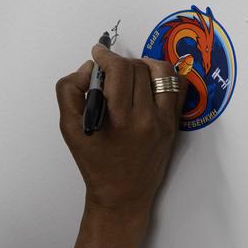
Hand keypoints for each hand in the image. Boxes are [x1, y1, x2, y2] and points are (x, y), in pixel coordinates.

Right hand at [55, 43, 189, 215]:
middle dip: (120, 63)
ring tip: (130, 72)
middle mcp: (147, 119)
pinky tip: (150, 81)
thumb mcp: (69, 129)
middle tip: (108, 71)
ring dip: (144, 64)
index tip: (98, 53)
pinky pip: (178, 88)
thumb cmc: (95, 163)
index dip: (106, 56)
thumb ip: (70, 91)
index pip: (120, 71)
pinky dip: (165, 76)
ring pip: (162, 72)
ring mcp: (165, 122)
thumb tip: (88, 68)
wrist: (122, 195)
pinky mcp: (174, 124)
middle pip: (138, 69)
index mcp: (120, 121)